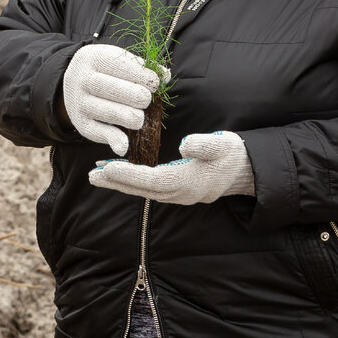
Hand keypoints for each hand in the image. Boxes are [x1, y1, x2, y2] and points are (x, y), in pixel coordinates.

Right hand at [62, 44, 165, 155]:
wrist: (74, 82)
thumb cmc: (106, 70)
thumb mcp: (119, 59)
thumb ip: (142, 66)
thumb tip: (165, 76)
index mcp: (94, 58)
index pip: (125, 68)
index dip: (146, 77)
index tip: (154, 84)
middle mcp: (83, 80)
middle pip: (119, 91)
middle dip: (141, 97)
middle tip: (144, 99)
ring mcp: (79, 102)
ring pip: (113, 114)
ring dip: (134, 117)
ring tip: (138, 115)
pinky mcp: (80, 123)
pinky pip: (100, 134)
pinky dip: (115, 141)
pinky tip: (125, 144)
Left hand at [88, 131, 254, 204]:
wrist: (246, 171)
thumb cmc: (233, 155)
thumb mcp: (223, 144)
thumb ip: (205, 144)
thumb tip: (184, 143)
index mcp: (188, 182)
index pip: (151, 180)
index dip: (128, 175)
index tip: (108, 168)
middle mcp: (179, 193)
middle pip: (142, 189)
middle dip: (116, 182)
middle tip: (92, 175)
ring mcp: (177, 194)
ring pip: (143, 190)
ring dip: (121, 183)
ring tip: (99, 174)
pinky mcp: (177, 190)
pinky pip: (149, 188)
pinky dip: (132, 181)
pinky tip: (121, 173)